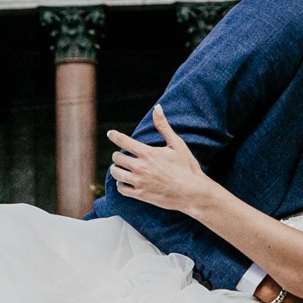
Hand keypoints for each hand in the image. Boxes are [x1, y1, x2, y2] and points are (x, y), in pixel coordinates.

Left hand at [106, 103, 216, 220]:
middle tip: (122, 155)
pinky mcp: (141, 194)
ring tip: (120, 168)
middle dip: (118, 155)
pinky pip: (121, 188)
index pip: (124, 141)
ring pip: (116, 173)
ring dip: (116, 169)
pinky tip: (125, 181)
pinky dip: (120, 184)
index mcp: (148, 153)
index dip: (115, 135)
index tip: (110, 133)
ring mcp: (140, 182)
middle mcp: (141, 167)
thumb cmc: (187, 167)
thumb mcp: (177, 144)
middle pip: (117, 158)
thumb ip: (164, 126)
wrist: (193, 193)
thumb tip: (157, 108)